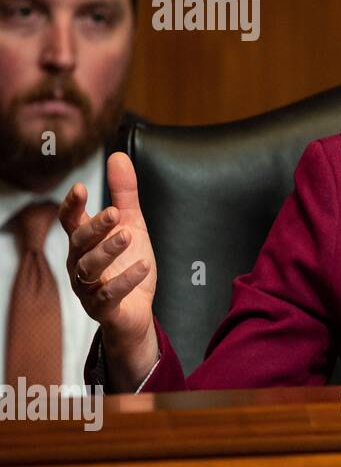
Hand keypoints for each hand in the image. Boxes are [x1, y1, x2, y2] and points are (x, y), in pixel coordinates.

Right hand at [60, 151, 159, 387]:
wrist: (138, 310)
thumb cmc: (129, 264)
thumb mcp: (132, 225)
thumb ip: (125, 194)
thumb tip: (119, 155)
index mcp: (84, 242)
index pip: (70, 220)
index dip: (72, 205)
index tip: (82, 187)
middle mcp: (79, 263)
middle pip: (78, 242)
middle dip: (94, 227)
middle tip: (114, 213)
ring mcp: (88, 287)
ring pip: (88, 268)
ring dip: (107, 251)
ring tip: (128, 236)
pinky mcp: (102, 308)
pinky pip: (109, 294)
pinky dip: (126, 280)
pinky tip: (143, 266)